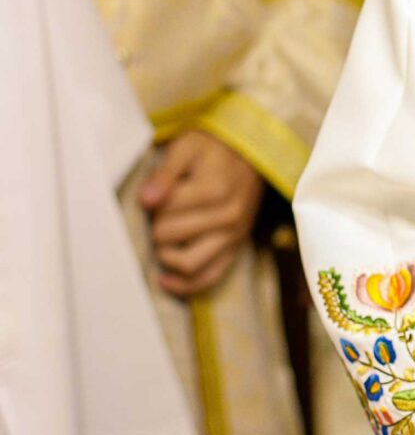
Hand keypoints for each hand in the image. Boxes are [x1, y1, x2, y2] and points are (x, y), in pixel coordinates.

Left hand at [138, 129, 264, 297]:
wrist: (248, 155)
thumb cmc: (212, 150)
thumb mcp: (186, 148)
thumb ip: (164, 174)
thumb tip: (146, 200)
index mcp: (215, 190)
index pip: (165, 210)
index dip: (151, 203)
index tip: (155, 194)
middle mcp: (229, 217)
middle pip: (171, 236)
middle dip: (156, 225)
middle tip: (158, 213)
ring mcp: (234, 236)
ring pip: (189, 264)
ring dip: (166, 256)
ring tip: (161, 241)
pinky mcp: (236, 249)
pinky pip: (210, 278)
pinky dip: (185, 286)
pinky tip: (164, 279)